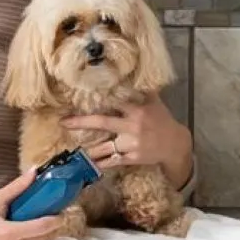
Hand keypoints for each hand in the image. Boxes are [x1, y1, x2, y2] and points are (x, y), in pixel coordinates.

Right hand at [0, 168, 63, 239]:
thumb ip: (18, 187)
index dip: (55, 220)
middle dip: (48, 228)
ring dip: (39, 238)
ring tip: (38, 225)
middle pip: (41, 239)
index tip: (61, 213)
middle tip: (51, 216)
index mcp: (9, 234)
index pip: (42, 227)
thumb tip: (34, 171)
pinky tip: (26, 236)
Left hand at [60, 94, 192, 183]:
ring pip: (105, 147)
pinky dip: (101, 163)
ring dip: (89, 149)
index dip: (98, 99)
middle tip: (64, 122)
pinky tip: (89, 165)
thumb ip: (143, 91)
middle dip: (82, 122)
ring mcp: (131, 144)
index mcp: (137, 111)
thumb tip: (132, 74)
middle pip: (103, 123)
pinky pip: (113, 161)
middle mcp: (132, 127)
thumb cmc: (163, 121)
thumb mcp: (155, 103)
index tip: (81, 97)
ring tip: (74, 150)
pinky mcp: (132, 158)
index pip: (115, 102)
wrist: (175, 145)